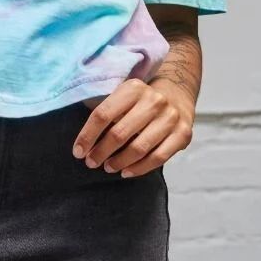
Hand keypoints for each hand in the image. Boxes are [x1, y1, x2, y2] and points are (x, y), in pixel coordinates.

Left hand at [72, 77, 193, 178]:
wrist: (178, 95)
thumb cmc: (141, 101)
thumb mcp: (124, 95)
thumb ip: (106, 112)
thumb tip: (83, 142)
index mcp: (133, 89)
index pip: (103, 114)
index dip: (87, 135)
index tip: (78, 152)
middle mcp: (154, 100)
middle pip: (119, 133)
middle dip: (101, 152)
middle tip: (91, 163)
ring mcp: (170, 118)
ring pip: (139, 148)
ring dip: (119, 162)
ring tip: (108, 168)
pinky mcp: (182, 134)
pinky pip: (158, 158)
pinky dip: (139, 169)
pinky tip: (126, 172)